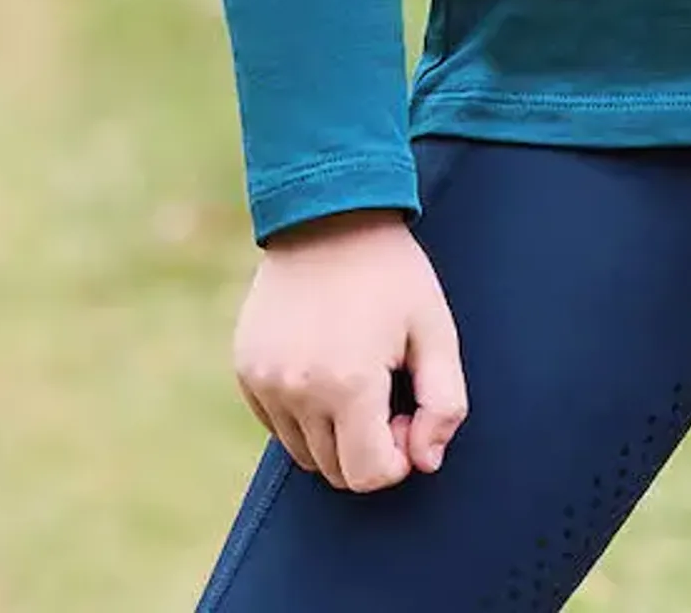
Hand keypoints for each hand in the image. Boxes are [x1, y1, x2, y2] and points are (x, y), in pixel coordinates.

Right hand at [233, 208, 468, 491]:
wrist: (328, 215)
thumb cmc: (391, 273)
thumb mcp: (436, 330)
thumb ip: (444, 404)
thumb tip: (426, 462)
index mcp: (349, 384)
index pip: (370, 475)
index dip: (399, 457)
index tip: (407, 413)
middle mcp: (298, 391)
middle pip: (336, 470)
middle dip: (367, 446)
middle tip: (385, 389)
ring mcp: (265, 382)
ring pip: (304, 453)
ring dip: (334, 433)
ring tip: (354, 373)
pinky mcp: (246, 370)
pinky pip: (277, 424)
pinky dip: (302, 412)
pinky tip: (324, 362)